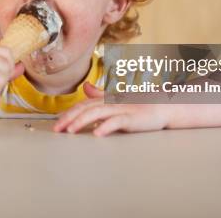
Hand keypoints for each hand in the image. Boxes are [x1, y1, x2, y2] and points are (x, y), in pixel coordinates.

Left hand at [53, 82, 170, 136]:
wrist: (163, 105)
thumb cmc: (140, 104)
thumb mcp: (117, 99)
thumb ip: (100, 95)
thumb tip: (85, 87)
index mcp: (106, 99)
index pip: (83, 105)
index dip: (69, 112)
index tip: (57, 123)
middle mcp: (111, 102)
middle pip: (86, 108)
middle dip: (69, 118)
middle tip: (57, 129)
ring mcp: (121, 109)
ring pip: (97, 113)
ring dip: (82, 121)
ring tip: (70, 130)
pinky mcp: (132, 118)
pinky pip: (117, 121)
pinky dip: (106, 126)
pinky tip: (97, 133)